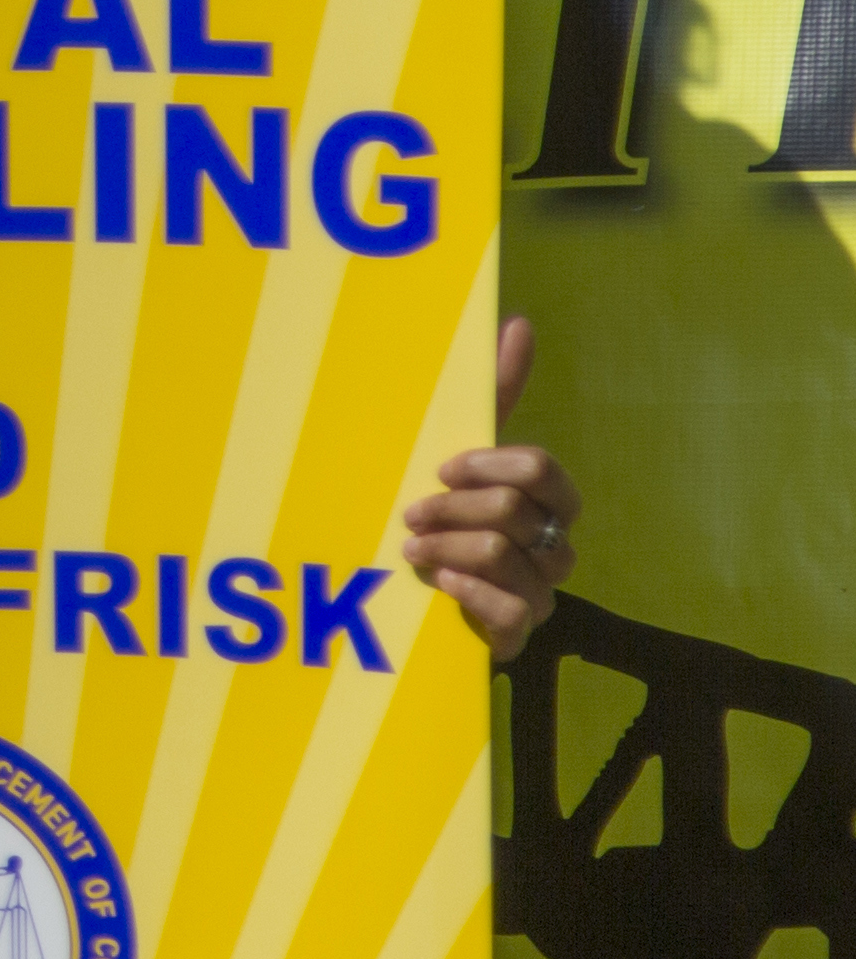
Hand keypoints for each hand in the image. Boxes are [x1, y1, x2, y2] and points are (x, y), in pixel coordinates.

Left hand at [403, 314, 578, 667]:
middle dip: (455, 507)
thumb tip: (519, 323)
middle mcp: (552, 546)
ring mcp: (540, 593)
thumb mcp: (456, 453)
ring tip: (411, 547)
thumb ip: (492, 393)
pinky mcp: (518, 635)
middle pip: (519, 511)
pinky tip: (438, 582)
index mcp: (543, 501)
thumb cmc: (441, 514)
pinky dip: (468, 590)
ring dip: (449, 546)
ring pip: (510, 556)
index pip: (543, 471)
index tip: (441, 467)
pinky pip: (512, 611)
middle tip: (410, 512)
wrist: (406, 595)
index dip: (490, 465)